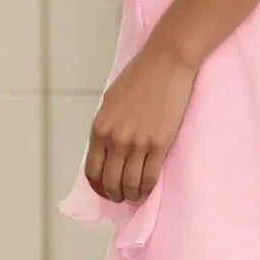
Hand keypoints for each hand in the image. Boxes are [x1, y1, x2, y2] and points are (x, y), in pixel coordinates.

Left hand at [82, 36, 198, 202]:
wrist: (166, 63)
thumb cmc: (140, 76)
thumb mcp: (111, 101)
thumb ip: (107, 125)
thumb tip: (108, 147)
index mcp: (100, 128)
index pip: (93, 170)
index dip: (99, 186)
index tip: (106, 189)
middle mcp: (115, 139)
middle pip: (110, 181)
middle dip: (115, 194)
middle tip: (122, 197)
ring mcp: (137, 143)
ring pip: (130, 184)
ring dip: (132, 196)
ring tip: (136, 197)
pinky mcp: (159, 144)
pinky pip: (150, 178)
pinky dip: (147, 190)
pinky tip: (148, 191)